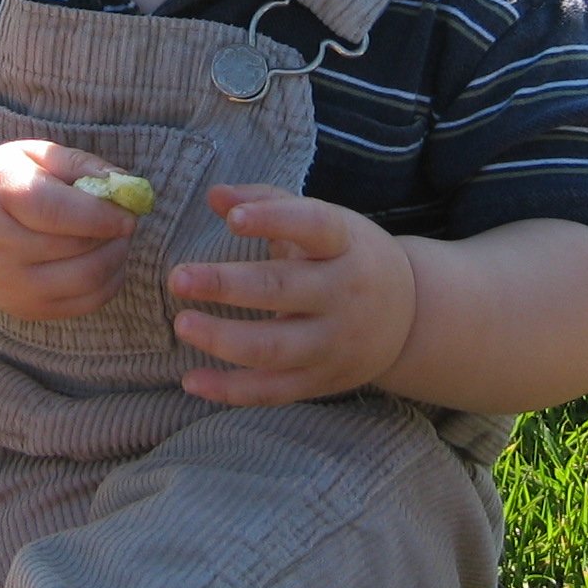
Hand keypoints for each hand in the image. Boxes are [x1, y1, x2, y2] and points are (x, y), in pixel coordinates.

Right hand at [0, 140, 136, 320]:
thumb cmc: (5, 184)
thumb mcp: (33, 157)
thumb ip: (80, 165)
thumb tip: (126, 187)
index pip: (55, 212)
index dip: (100, 214)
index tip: (129, 214)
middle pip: (75, 247)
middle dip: (113, 235)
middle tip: (125, 221)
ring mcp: (9, 285)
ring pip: (86, 280)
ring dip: (116, 258)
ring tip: (116, 240)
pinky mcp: (25, 309)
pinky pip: (85, 303)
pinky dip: (109, 282)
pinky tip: (105, 260)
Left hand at [166, 184, 415, 405]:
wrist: (410, 316)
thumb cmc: (347, 256)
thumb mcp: (323, 222)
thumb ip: (267, 202)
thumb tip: (214, 195)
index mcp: (344, 245)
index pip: (313, 226)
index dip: (273, 221)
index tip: (231, 218)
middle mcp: (343, 294)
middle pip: (282, 289)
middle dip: (227, 285)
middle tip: (178, 278)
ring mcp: (333, 342)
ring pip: (274, 347)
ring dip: (223, 339)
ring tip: (182, 323)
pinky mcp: (321, 380)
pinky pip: (272, 391)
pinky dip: (230, 390)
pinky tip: (191, 379)